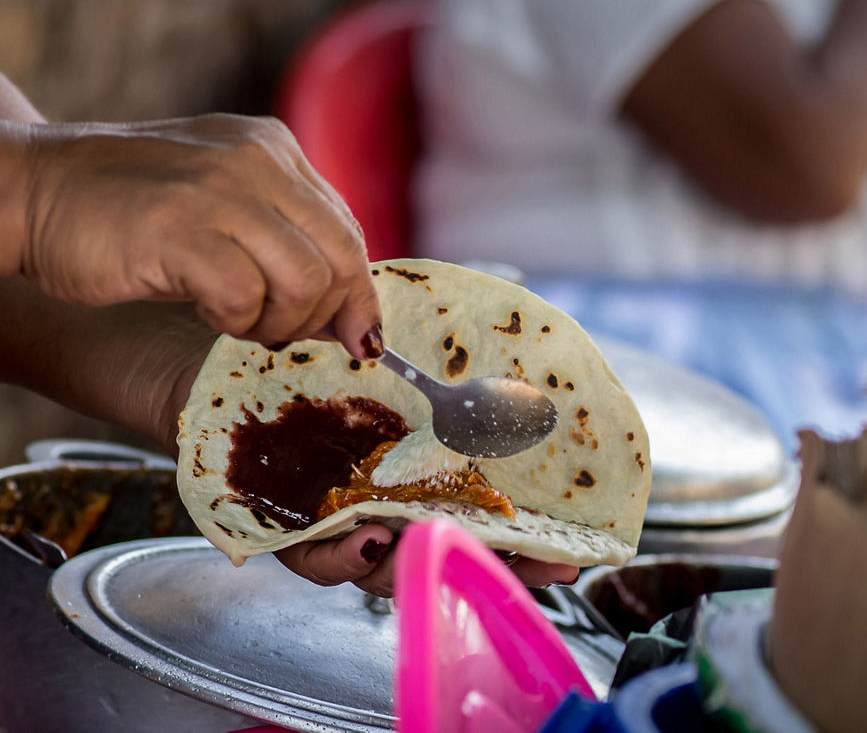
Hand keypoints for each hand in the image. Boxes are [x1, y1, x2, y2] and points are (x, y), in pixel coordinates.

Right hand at [4, 114, 380, 358]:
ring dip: (279, 321)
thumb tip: (351, 316)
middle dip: (326, 313)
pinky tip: (205, 313)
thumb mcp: (220, 203)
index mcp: (274, 148)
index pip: (347, 229)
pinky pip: (247, 297)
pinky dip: (235, 322)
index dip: (357, 292)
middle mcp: (257, 159)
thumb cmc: (126, 210)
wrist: (30, 187)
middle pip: (341, 256)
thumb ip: (283, 239)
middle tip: (283, 333)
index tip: (357, 336)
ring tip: (239, 322)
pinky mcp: (181, 229)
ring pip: (307, 280)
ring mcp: (219, 189)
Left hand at [156, 334, 578, 595]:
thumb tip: (521, 384)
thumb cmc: (321, 367)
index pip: (484, 522)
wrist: (225, 371)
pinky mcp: (288, 525)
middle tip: (536, 567)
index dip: (526, 546)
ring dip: (410, 562)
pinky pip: (314, 557)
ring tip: (431, 541)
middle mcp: (390, 508)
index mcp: (423, 478)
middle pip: (447, 555)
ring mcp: (342, 521)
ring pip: (384, 569)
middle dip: (493, 568)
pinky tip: (363, 534)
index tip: (570, 554)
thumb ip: (452, 386)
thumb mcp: (398, 369)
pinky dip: (339, 555)